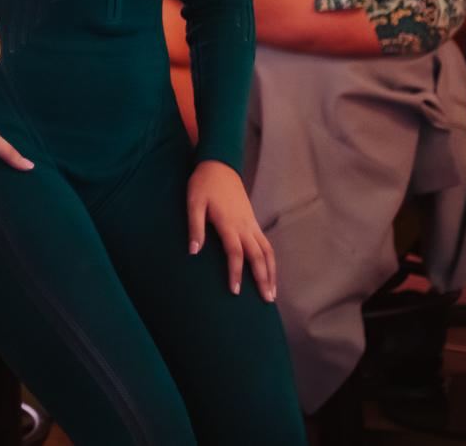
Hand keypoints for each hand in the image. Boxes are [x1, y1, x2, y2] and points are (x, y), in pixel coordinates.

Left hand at [187, 159, 276, 301]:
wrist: (219, 165)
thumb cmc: (203, 184)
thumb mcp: (193, 202)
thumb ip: (194, 227)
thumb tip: (193, 251)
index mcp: (228, 223)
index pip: (235, 253)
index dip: (236, 273)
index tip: (236, 292)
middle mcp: (244, 225)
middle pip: (258, 256)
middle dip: (263, 279)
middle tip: (266, 301)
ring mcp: (251, 223)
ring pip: (267, 251)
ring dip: (271, 272)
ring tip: (272, 293)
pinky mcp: (252, 221)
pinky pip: (266, 244)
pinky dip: (270, 260)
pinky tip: (270, 272)